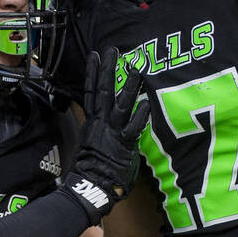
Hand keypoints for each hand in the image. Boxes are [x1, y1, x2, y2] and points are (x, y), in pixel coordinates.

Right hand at [62, 47, 149, 223]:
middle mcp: (100, 123)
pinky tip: (147, 103)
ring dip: (128, 86)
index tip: (95, 55)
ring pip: (120, 105)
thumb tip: (107, 126)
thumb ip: (102, 131)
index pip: (91, 92)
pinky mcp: (123, 145)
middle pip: (103, 91)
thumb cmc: (93, 170)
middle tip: (112, 49)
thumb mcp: (94, 145)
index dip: (93, 73)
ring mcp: (111, 133)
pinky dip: (140, 116)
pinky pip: (133, 129)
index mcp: (93, 122)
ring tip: (136, 68)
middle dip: (108, 69)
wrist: (90, 187)